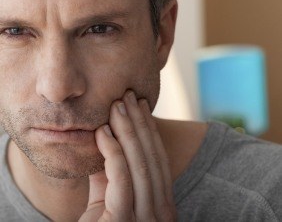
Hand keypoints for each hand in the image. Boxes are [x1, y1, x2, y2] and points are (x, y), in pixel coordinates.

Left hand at [79, 91, 175, 220]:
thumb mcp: (108, 197)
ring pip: (140, 162)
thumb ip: (109, 171)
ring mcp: (146, 218)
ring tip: (117, 105)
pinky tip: (102, 131)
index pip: (158, 157)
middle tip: (129, 95)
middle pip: (152, 156)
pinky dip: (113, 151)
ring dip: (128, 130)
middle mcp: (161, 211)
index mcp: (161, 203)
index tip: (141, 105)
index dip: (149, 129)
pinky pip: (121, 177)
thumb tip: (105, 138)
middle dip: (140, 122)